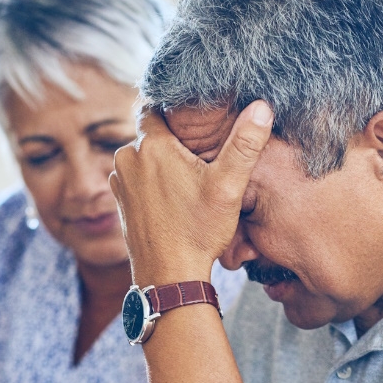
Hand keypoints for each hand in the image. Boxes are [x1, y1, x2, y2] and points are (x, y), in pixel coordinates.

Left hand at [110, 101, 273, 284]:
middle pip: (150, 134)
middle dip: (171, 140)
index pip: (155, 107)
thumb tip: (262, 107)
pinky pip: (135, 178)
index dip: (175, 111)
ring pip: (142, 156)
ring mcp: (119, 181)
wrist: (170, 276)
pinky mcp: (120, 201)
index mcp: (151, 146)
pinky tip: (173, 197)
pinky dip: (150, 181)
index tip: (195, 122)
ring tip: (187, 179)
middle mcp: (127, 158)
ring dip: (160, 162)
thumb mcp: (228, 186)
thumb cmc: (198, 232)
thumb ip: (245, 144)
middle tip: (198, 156)